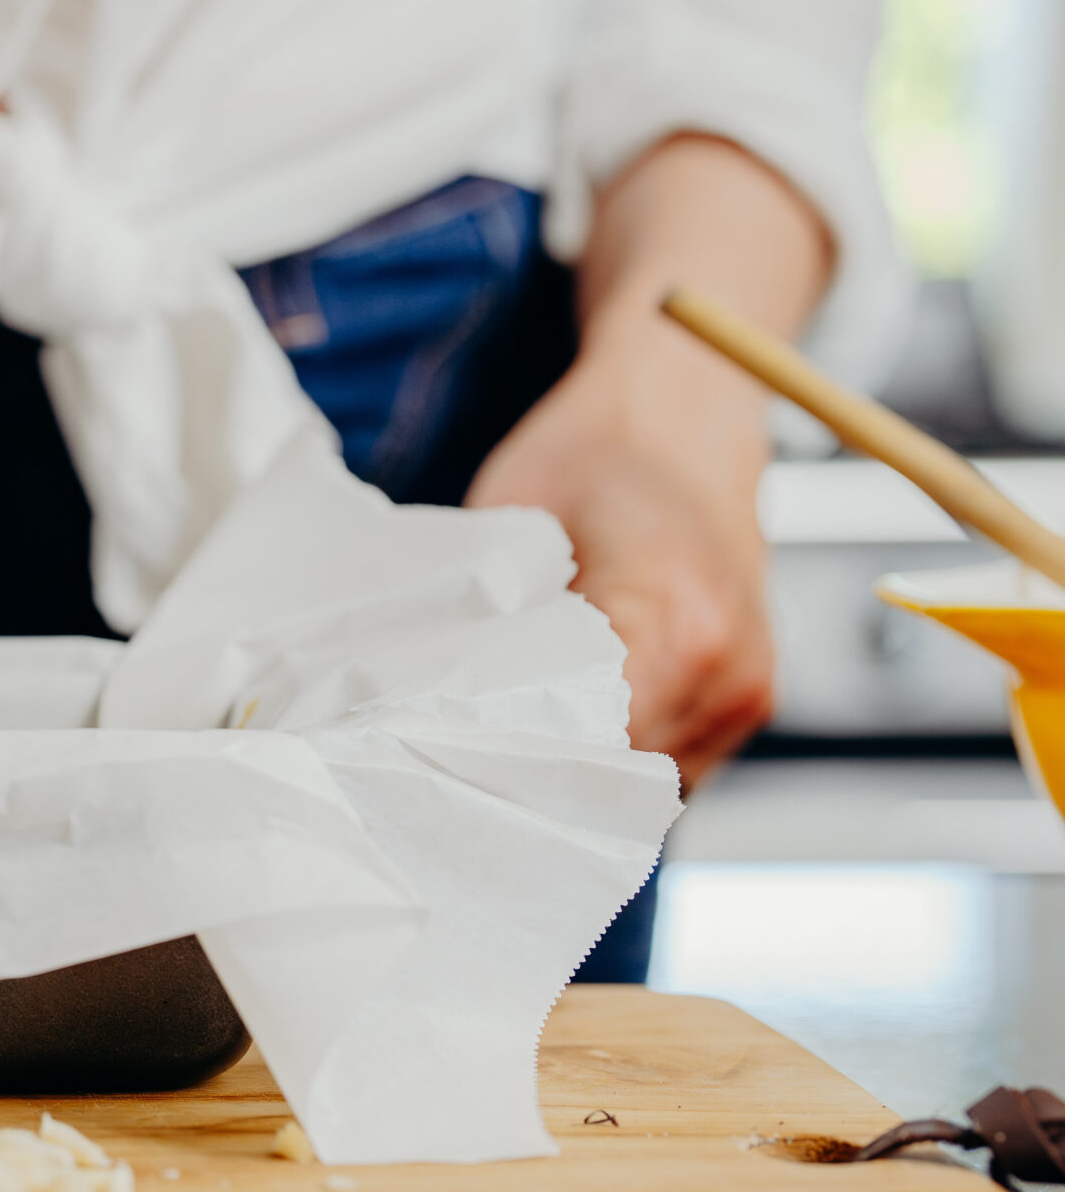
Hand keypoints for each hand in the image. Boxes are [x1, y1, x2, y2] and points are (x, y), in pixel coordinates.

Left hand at [467, 330, 775, 787]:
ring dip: (582, 772)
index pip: (587, 747)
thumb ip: (493, 618)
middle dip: (540, 775)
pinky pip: (674, 762)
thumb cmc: (594, 448)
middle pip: (617, 779)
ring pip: (646, 783)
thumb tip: (439, 701)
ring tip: (514, 742)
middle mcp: (727, 666)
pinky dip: (619, 755)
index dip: (512, 763)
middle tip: (463, 763)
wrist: (685, 408)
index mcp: (674, 618)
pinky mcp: (751, 696)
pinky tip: (568, 725)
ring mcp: (748, 686)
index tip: (451, 761)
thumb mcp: (514, 519)